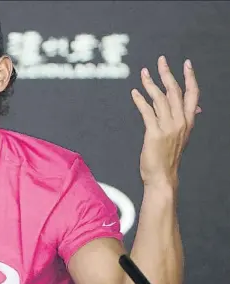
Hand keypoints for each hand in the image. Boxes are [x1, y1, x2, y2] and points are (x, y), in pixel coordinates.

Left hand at [131, 56, 200, 188]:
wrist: (162, 176)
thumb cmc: (168, 157)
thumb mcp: (180, 137)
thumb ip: (184, 121)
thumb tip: (195, 109)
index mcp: (188, 122)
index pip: (192, 95)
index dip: (190, 78)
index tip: (186, 64)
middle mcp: (180, 122)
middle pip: (175, 91)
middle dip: (167, 73)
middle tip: (161, 60)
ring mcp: (168, 127)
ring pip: (159, 98)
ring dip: (150, 83)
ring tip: (143, 73)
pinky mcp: (154, 133)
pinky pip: (147, 111)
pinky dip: (140, 100)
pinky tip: (135, 92)